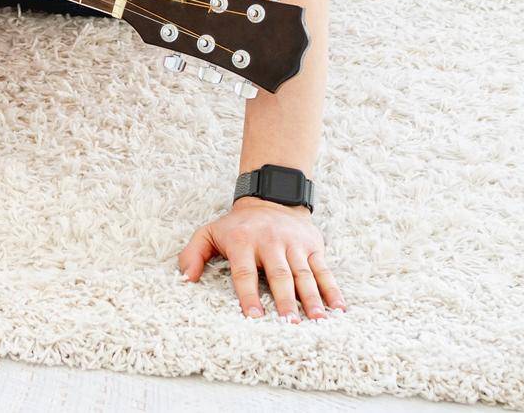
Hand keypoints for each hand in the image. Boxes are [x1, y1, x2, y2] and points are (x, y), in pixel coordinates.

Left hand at [177, 197, 344, 320]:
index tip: (254, 317)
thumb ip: (193, 253)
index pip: (245, 272)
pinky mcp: (312, 245)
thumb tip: (186, 278)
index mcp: (243, 242)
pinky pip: (323, 269)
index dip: (249, 295)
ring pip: (303, 274)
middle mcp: (270, 242)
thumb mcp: (210, 232)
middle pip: (279, 275)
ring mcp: (293, 244)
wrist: (270, 198)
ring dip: (311, 299)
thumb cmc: (237, 226)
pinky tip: (338, 308)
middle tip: (290, 325)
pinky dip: (332, 289)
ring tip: (317, 322)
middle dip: (285, 301)